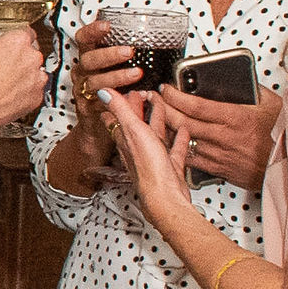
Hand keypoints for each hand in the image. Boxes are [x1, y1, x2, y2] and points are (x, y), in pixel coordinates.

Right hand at [0, 27, 47, 147]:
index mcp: (17, 41)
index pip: (27, 33)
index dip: (17, 40)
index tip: (13, 45)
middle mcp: (31, 57)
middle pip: (32, 53)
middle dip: (20, 59)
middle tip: (4, 67)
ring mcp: (37, 78)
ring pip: (35, 72)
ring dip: (24, 76)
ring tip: (6, 84)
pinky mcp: (37, 97)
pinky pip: (34, 90)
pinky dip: (25, 92)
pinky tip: (9, 95)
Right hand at [68, 24, 139, 153]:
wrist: (97, 127)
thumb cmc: (112, 94)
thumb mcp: (115, 71)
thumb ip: (126, 59)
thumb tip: (156, 43)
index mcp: (89, 60)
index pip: (84, 40)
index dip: (93, 31)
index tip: (107, 26)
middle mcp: (82, 74)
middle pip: (89, 60)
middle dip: (109, 54)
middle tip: (129, 52)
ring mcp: (83, 92)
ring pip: (95, 82)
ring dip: (116, 76)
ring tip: (136, 74)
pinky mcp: (87, 110)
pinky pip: (99, 103)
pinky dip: (115, 100)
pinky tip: (131, 96)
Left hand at [99, 88, 197, 225]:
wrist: (165, 197)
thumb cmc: (148, 168)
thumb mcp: (133, 131)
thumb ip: (120, 110)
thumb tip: (103, 91)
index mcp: (126, 139)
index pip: (119, 117)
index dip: (122, 103)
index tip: (125, 91)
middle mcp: (138, 149)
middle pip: (138, 124)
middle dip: (141, 110)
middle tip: (145, 96)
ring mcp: (154, 158)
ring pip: (156, 135)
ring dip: (160, 121)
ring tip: (164, 108)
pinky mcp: (169, 167)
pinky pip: (174, 149)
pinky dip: (179, 139)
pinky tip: (183, 131)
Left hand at [160, 83, 281, 190]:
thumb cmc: (282, 136)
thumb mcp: (272, 105)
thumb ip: (253, 90)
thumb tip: (242, 78)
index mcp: (236, 118)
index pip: (195, 105)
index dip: (175, 96)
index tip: (166, 88)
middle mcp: (224, 137)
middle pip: (183, 121)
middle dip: (163, 108)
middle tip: (153, 98)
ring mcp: (219, 154)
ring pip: (182, 140)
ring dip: (165, 128)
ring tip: (156, 117)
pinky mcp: (218, 168)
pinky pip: (191, 157)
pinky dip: (177, 148)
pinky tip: (169, 140)